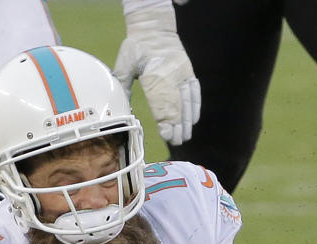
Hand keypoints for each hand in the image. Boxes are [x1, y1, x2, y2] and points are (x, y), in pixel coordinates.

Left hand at [113, 4, 199, 145]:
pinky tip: (193, 120)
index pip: (161, 101)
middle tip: (176, 141)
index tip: (167, 135)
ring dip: (186, 120)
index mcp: (153, 72)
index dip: (165, 119)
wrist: (154, 28)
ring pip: (187, 100)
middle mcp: (171, 73)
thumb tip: (121, 111)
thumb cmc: (135, 48)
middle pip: (176, 104)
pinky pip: (194, 92)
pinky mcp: (188, 71)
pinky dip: (194, 106)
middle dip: (176, 125)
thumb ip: (123, 88)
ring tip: (184, 136)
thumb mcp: (124, 66)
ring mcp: (182, 72)